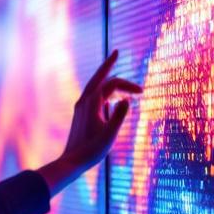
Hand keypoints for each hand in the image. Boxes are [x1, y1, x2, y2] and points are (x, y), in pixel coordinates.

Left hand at [37, 49, 141, 195]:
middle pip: (98, 77)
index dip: (128, 85)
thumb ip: (119, 116)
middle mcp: (84, 101)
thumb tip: (127, 99)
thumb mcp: (110, 135)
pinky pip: (93, 96)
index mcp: (92, 102)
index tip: (141, 93)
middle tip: (117, 52)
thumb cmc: (92, 150)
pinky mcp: (80, 114)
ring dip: (107, 79)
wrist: (72, 162)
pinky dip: (104, 92)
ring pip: (95, 86)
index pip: (112, 84)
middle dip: (109, 64)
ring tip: (118, 77)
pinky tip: (111, 99)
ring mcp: (81, 107)